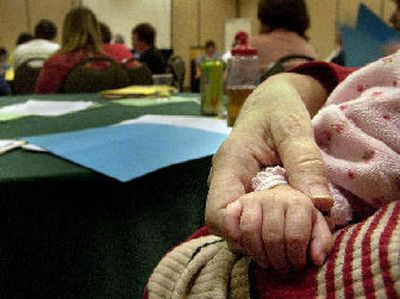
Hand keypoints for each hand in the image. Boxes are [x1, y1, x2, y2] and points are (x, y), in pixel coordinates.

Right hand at [205, 73, 332, 267]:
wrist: (271, 103)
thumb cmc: (278, 108)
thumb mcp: (294, 127)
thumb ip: (305, 162)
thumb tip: (320, 204)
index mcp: (230, 166)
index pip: (217, 214)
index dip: (241, 233)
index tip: (277, 230)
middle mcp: (226, 185)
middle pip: (231, 232)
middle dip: (266, 241)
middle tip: (302, 235)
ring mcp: (236, 193)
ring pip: (244, 233)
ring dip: (274, 238)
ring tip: (306, 231)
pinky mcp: (249, 197)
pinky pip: (256, 224)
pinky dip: (279, 231)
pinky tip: (302, 225)